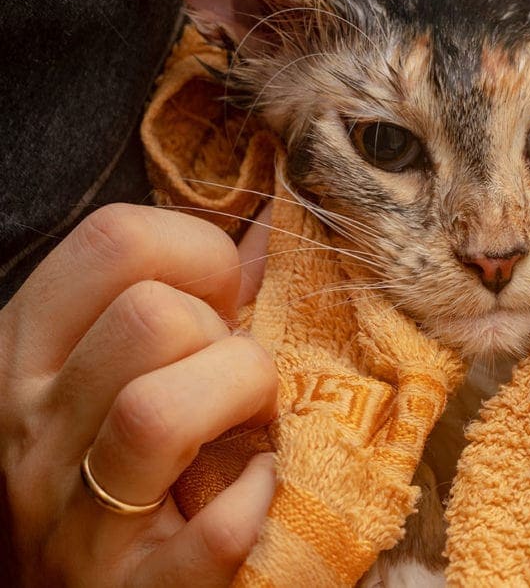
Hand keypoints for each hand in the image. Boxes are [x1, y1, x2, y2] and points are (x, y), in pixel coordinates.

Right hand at [0, 203, 276, 585]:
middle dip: (227, 335)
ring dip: (241, 401)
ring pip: (161, 413)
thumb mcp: (107, 368)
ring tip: (250, 423)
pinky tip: (259, 489)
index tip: (223, 300)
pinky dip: (255, 502)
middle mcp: (30, 429)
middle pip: (152, 319)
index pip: (116, 238)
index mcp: (26, 351)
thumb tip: (274, 223)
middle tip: (235, 375)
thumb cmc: (99, 466)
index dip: (201, 254)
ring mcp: (73, 520)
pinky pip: (213, 534)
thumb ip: (187, 293)